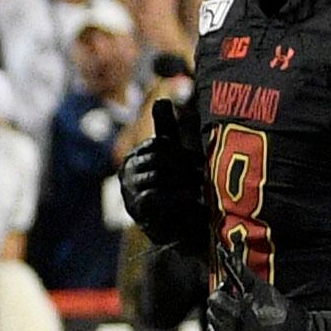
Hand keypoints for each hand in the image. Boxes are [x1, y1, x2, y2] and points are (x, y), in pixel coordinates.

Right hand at [118, 96, 207, 249]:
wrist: (179, 230)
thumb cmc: (178, 188)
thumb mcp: (173, 156)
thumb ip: (166, 129)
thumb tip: (161, 100)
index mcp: (136, 156)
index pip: (160, 144)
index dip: (182, 152)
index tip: (198, 164)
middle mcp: (127, 172)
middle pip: (161, 159)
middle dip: (185, 168)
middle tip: (203, 177)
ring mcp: (129, 191)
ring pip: (161, 176)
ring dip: (185, 183)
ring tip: (201, 191)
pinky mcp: (137, 209)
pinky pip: (157, 195)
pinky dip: (178, 198)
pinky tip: (194, 201)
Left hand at [202, 244, 299, 330]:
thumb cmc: (281, 315)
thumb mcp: (264, 291)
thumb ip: (242, 274)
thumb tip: (228, 254)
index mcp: (238, 314)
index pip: (214, 298)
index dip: (223, 294)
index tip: (232, 295)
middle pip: (211, 313)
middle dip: (222, 308)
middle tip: (239, 309)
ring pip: (212, 330)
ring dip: (222, 325)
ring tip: (242, 325)